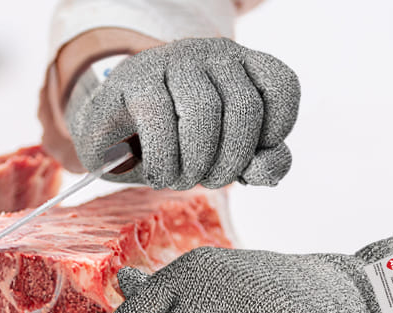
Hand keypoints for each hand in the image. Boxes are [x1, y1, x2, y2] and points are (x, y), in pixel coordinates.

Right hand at [67, 37, 299, 188]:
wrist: (110, 136)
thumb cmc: (174, 143)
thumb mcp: (223, 155)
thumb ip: (258, 162)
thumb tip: (268, 171)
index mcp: (241, 65)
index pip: (282, 86)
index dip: (276, 130)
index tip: (250, 156)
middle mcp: (209, 53)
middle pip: (244, 107)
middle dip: (231, 160)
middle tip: (211, 180)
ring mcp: (170, 61)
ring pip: (203, 112)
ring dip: (196, 164)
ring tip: (182, 179)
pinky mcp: (133, 79)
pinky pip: (158, 120)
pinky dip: (164, 161)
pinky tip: (159, 174)